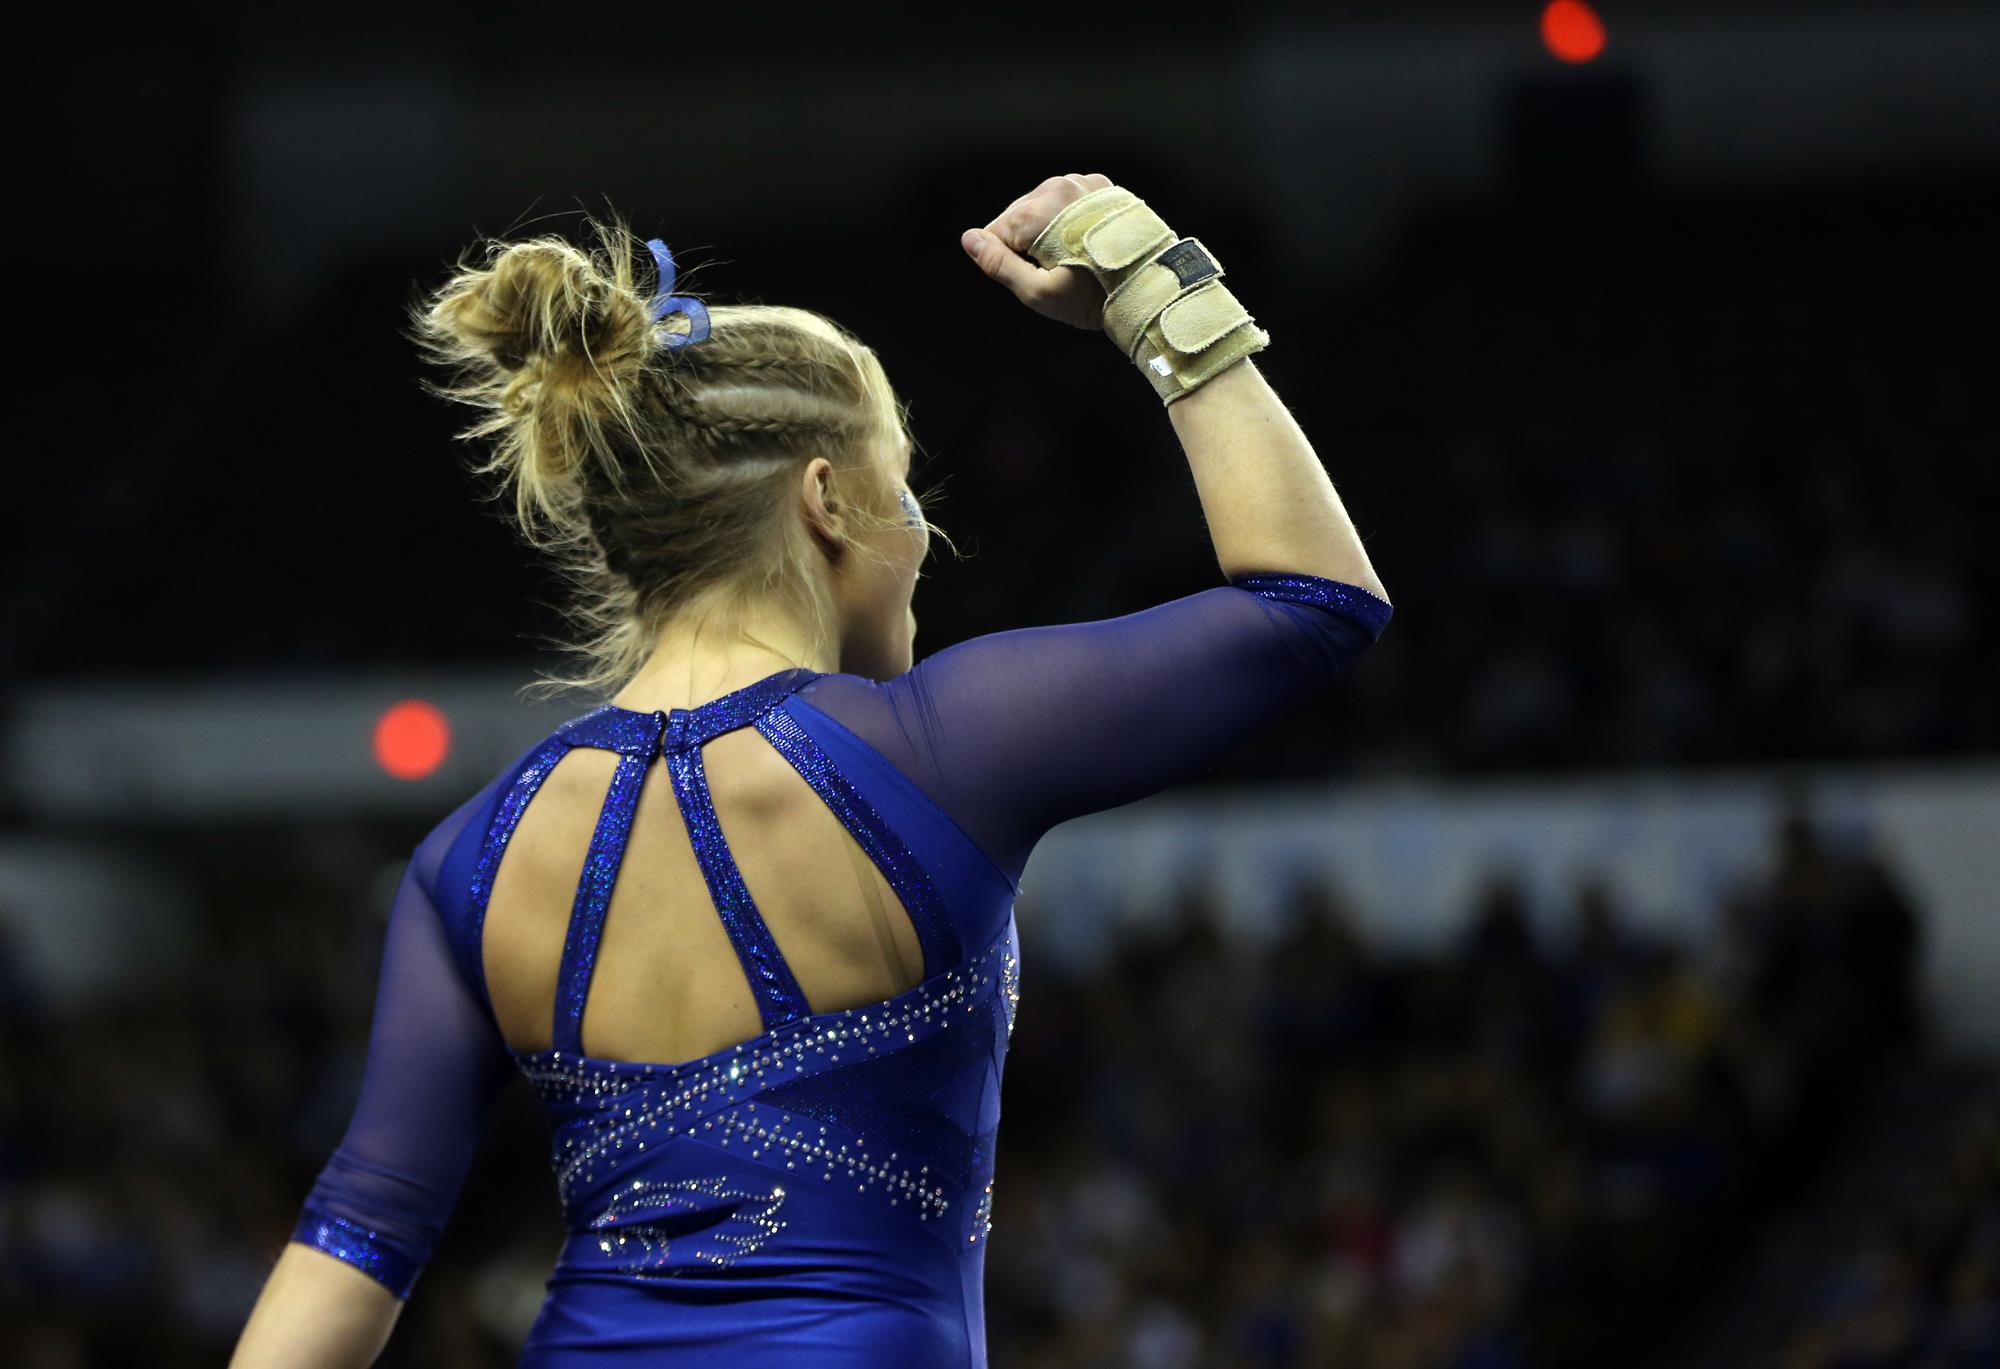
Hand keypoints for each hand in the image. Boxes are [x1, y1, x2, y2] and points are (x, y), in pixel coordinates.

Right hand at [961, 173, 1114, 330]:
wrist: (1148, 285)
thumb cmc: (1093, 297)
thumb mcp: (1038, 292)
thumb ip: (998, 265)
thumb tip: (970, 240)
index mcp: (1038, 211)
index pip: (996, 232)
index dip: (1011, 261)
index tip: (1040, 276)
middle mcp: (1057, 186)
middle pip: (1018, 216)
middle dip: (1029, 243)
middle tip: (1060, 270)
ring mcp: (1081, 182)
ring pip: (1042, 207)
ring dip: (1049, 230)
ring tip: (1076, 257)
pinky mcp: (1100, 185)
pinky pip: (1068, 200)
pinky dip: (1070, 218)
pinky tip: (1087, 241)